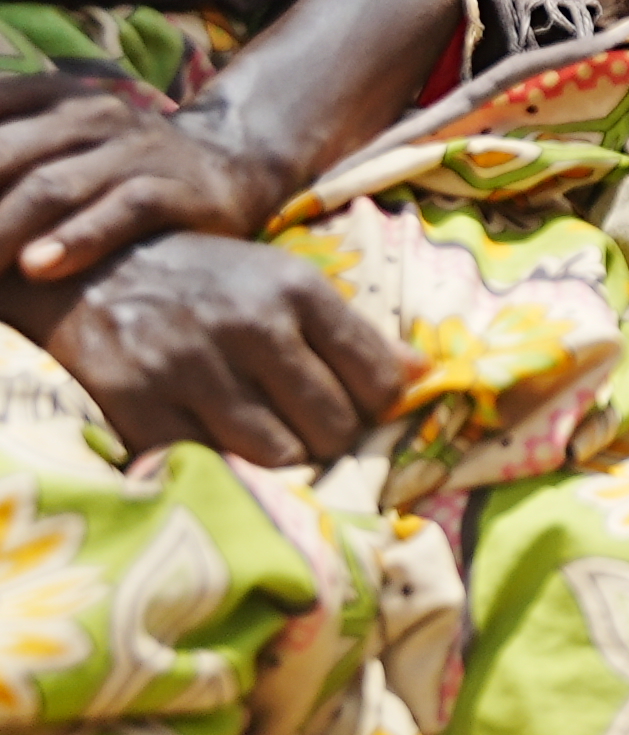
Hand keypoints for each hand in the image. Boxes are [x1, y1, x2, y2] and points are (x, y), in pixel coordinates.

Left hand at [0, 75, 286, 278]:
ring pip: (50, 187)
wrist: (230, 165)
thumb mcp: (54, 145)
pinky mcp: (175, 188)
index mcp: (50, 98)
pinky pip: (121, 211)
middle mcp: (88, 116)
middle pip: (0, 158)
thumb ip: (7, 155)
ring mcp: (133, 150)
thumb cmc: (115, 167)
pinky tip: (38, 267)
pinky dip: (77, 239)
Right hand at [32, 234, 410, 465]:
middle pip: (332, 426)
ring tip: (270, 439)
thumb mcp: (287, 283)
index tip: (361, 408)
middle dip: (332, 438)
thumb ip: (354, 332)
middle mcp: (249, 325)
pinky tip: (220, 445)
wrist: (97, 268)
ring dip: (282, 459)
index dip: (379, 407)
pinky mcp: (139, 404)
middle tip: (312, 431)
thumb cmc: (212, 281)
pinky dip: (221, 466)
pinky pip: (209, 465)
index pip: (378, 380)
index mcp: (298, 289)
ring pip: (278, 455)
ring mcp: (191, 367)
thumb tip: (426, 376)